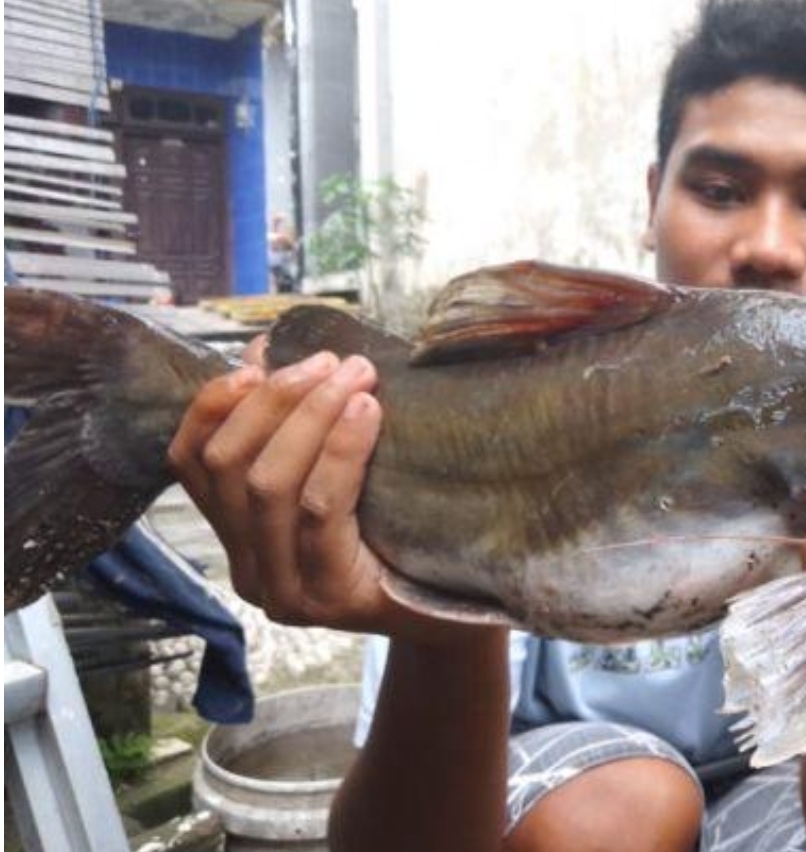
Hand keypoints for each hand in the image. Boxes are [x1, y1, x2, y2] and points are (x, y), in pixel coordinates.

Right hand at [167, 341, 463, 644]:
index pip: (191, 461)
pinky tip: (367, 414)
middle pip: (231, 466)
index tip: (257, 361)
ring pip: (268, 486)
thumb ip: (299, 427)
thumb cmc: (403, 534)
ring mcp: (285, 592)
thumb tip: (268, 349)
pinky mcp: (330, 600)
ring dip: (311, 416)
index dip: (213, 404)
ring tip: (356, 377)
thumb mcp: (345, 474)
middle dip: (279, 400)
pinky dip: (339, 451)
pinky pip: (320, 511)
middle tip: (334, 362)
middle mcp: (249, 570)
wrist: (464, 608)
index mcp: (237, 535)